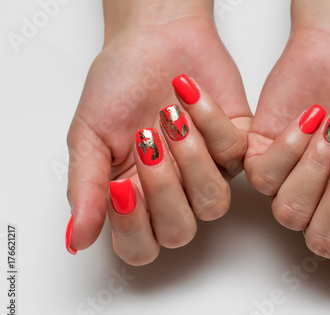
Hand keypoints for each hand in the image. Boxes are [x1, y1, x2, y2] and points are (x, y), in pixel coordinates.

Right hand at [66, 0, 251, 264]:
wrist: (153, 39)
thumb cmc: (119, 85)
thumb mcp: (89, 136)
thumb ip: (85, 188)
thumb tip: (76, 239)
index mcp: (135, 197)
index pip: (140, 246)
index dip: (132, 228)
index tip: (121, 186)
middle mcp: (174, 192)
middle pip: (180, 232)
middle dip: (163, 190)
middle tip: (147, 142)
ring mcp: (208, 172)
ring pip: (214, 204)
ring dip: (191, 160)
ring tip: (169, 116)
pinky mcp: (237, 145)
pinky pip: (233, 153)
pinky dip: (209, 120)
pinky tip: (187, 93)